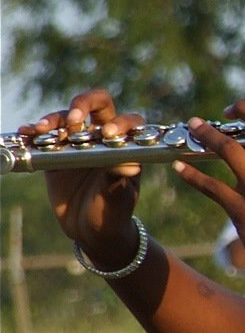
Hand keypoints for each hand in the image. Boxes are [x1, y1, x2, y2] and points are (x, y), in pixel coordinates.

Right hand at [20, 89, 144, 263]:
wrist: (90, 228)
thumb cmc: (113, 211)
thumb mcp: (118, 197)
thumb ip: (120, 179)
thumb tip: (131, 166)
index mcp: (126, 146)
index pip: (129, 122)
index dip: (120, 123)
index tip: (108, 134)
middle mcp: (103, 139)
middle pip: (97, 106)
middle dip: (85, 103)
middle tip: (74, 118)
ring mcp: (79, 143)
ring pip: (67, 119)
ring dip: (54, 119)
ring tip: (41, 129)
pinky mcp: (56, 153)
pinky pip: (44, 137)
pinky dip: (34, 132)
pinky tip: (26, 133)